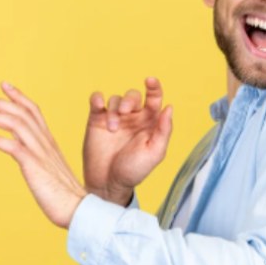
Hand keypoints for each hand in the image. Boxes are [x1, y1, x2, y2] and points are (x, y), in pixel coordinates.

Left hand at [0, 83, 86, 228]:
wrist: (77, 208)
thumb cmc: (63, 195)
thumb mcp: (49, 170)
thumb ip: (38, 159)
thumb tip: (25, 157)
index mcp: (49, 141)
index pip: (33, 110)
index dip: (18, 96)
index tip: (3, 86)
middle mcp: (45, 142)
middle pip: (21, 112)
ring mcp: (40, 152)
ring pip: (15, 123)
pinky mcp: (33, 165)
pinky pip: (12, 146)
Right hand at [83, 77, 172, 205]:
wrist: (108, 183)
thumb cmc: (134, 171)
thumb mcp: (154, 153)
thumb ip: (163, 130)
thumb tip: (169, 107)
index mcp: (149, 122)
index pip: (154, 98)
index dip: (154, 87)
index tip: (150, 81)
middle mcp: (133, 117)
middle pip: (133, 95)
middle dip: (130, 100)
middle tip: (126, 113)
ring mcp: (114, 118)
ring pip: (115, 98)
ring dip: (115, 109)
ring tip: (112, 128)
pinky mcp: (97, 120)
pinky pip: (96, 101)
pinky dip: (97, 98)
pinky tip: (99, 106)